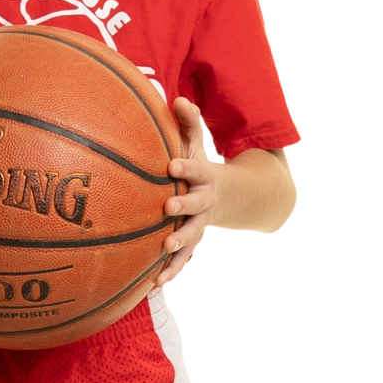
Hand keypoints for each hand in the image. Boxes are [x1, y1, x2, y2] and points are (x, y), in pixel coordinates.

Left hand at [155, 97, 218, 291]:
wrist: (228, 197)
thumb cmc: (198, 167)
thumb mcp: (196, 144)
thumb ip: (188, 123)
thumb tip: (177, 98)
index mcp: (204, 177)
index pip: (196, 170)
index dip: (185, 167)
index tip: (171, 164)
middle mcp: (205, 202)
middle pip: (196, 205)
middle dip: (183, 207)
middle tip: (167, 207)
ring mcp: (200, 224)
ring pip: (192, 236)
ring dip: (180, 244)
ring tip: (165, 250)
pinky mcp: (193, 242)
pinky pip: (182, 260)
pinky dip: (171, 271)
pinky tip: (154, 284)